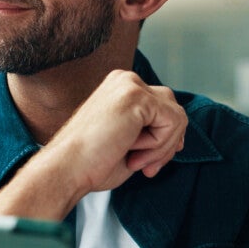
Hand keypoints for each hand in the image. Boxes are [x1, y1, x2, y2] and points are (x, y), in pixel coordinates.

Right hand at [50, 70, 185, 190]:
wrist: (68, 167)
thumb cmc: (92, 161)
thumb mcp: (129, 140)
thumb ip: (151, 131)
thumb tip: (180, 137)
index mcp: (120, 87)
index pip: (162, 108)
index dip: (163, 140)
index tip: (147, 164)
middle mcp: (126, 80)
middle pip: (173, 109)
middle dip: (166, 143)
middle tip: (144, 167)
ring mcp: (131, 85)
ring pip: (177, 117)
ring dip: (162, 147)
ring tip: (134, 160)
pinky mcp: (137, 96)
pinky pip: (173, 122)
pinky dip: (160, 145)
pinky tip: (132, 151)